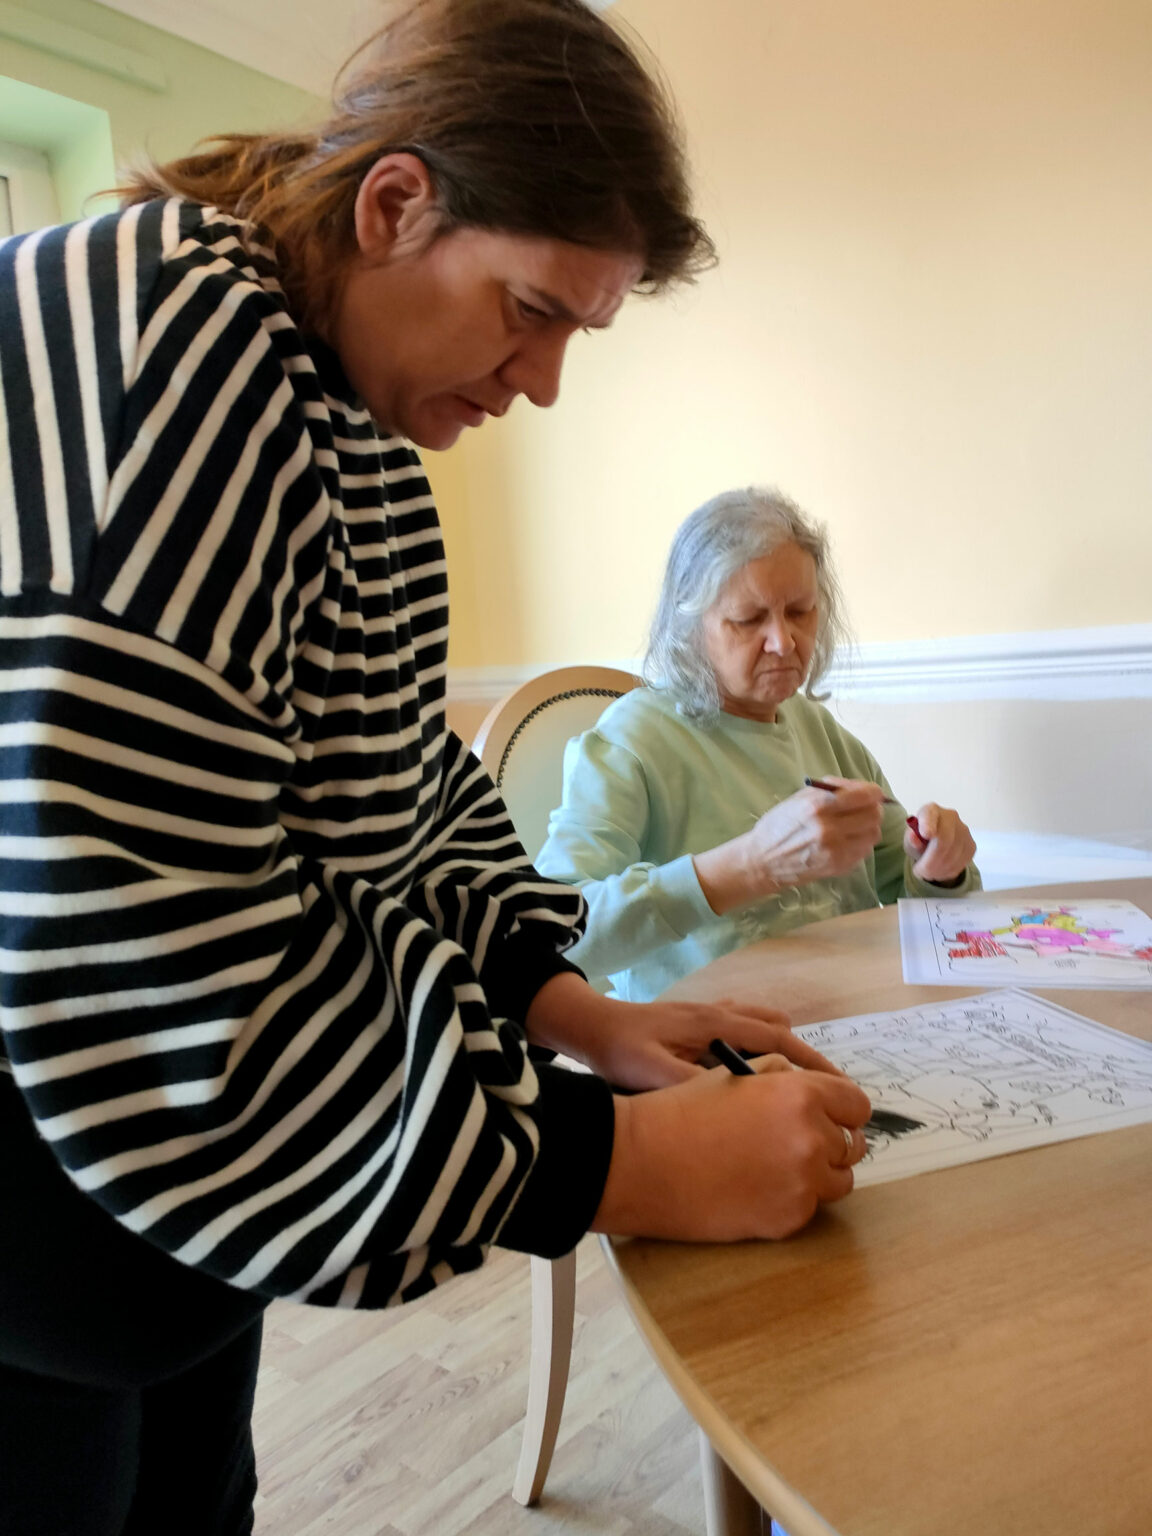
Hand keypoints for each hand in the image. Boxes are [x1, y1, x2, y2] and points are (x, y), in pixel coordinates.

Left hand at [526, 973, 842, 1090]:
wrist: (590, 1026)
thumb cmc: (622, 1052)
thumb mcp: (655, 1075)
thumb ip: (695, 1087)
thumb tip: (741, 1103)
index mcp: (717, 1024)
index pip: (779, 1041)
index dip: (813, 1065)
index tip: (840, 1089)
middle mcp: (721, 1013)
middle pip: (780, 1032)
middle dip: (808, 1061)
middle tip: (832, 1094)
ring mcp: (710, 1014)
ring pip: (763, 1028)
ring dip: (784, 1053)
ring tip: (799, 1091)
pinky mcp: (698, 1022)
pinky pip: (743, 1030)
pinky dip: (760, 1048)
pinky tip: (754, 1078)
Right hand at [593, 1057, 871, 1240]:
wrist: (644, 1162)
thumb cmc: (682, 1112)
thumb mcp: (736, 1076)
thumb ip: (782, 1078)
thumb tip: (812, 1089)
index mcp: (801, 1095)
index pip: (857, 1105)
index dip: (843, 1110)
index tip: (832, 1117)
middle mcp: (812, 1139)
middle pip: (852, 1146)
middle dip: (830, 1143)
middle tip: (797, 1143)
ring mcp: (803, 1184)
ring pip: (838, 1182)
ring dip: (817, 1175)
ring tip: (776, 1168)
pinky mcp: (788, 1220)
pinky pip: (809, 1209)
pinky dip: (791, 1200)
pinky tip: (756, 1189)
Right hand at [694, 776, 886, 914]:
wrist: (763, 861)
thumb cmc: (778, 825)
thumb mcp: (799, 799)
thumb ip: (830, 791)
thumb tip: (859, 789)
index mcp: (817, 807)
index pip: (865, 796)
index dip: (873, 792)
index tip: (870, 793)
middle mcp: (829, 829)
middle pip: (875, 815)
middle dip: (872, 808)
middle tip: (863, 808)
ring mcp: (836, 851)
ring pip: (874, 834)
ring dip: (868, 826)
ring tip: (853, 825)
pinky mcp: (839, 867)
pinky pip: (864, 850)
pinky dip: (860, 842)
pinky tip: (845, 840)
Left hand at [904, 803, 975, 884]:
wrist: (935, 844)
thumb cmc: (920, 839)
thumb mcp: (910, 840)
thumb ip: (911, 839)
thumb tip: (913, 837)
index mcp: (931, 810)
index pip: (930, 814)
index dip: (928, 824)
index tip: (926, 834)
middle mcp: (950, 816)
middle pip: (945, 840)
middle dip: (931, 861)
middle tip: (920, 872)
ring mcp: (964, 830)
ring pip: (953, 855)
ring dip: (938, 870)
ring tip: (927, 874)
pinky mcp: (971, 845)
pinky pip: (961, 862)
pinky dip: (948, 872)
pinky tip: (939, 872)